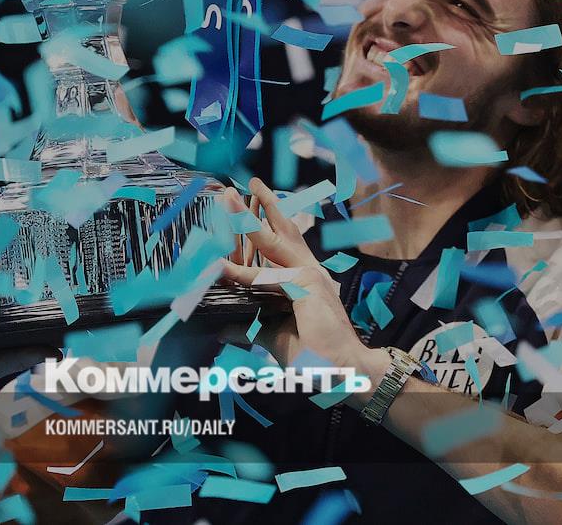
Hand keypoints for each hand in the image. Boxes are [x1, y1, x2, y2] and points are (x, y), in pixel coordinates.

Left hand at [220, 178, 373, 371]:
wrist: (343, 372)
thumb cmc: (315, 356)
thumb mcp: (274, 336)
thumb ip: (250, 327)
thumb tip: (224, 329)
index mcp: (303, 279)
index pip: (277, 246)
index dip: (258, 226)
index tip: (241, 208)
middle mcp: (307, 271)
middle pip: (279, 230)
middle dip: (256, 207)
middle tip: (234, 188)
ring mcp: (309, 275)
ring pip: (271, 242)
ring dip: (246, 220)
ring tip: (228, 198)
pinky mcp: (307, 286)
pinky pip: (266, 277)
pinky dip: (241, 272)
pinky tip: (219, 267)